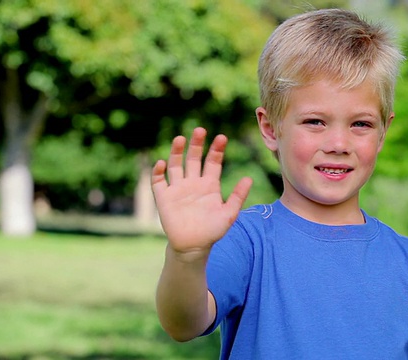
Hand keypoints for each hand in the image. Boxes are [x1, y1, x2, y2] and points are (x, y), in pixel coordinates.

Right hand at [151, 127, 252, 256]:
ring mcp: (178, 188)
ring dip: (176, 152)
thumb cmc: (213, 230)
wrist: (193, 247)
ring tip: (180, 138)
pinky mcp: (164, 197)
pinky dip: (158, 172)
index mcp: (209, 184)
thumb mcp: (229, 214)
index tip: (222, 137)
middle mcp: (193, 182)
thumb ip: (238, 196)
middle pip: (194, 158)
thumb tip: (249, 178)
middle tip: (200, 130)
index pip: (213, 162)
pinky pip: (158, 181)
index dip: (216, 149)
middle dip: (197, 144)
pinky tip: (162, 163)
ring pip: (175, 165)